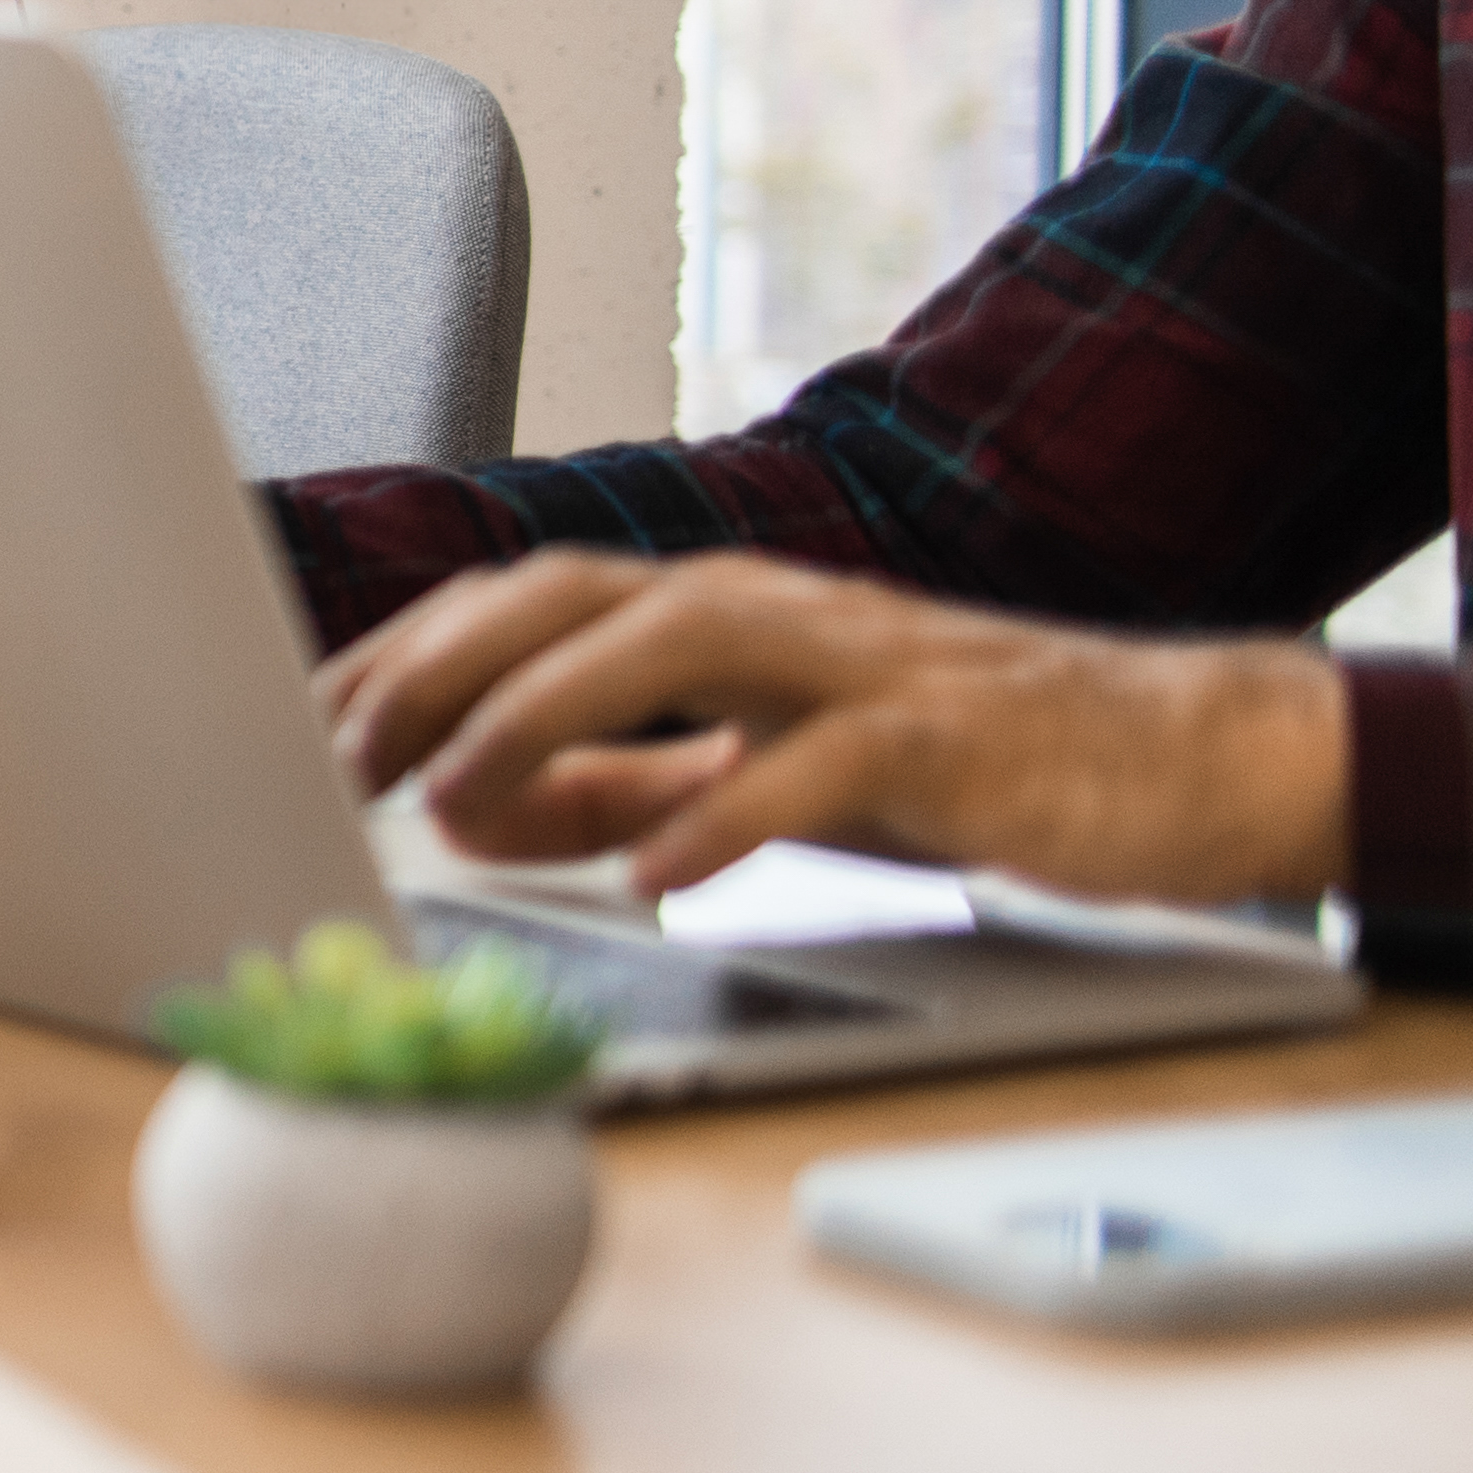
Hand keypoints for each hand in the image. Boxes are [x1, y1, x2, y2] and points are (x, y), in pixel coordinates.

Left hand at [315, 551, 1348, 908]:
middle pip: (570, 597)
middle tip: (342, 755)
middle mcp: (767, 612)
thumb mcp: (747, 772)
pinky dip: (724, 812)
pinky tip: (655, 875)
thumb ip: (614, 789)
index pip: (522, 605)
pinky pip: (816, 763)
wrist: (1170, 759)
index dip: (405, 653)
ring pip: (672, 639)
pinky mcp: (944, 736)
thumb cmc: (948, 761)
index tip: (302, 721)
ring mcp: (856, 662)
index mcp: (711, 617)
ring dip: (545, 714)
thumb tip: (465, 812)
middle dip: (440, 669)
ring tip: (454, 795)